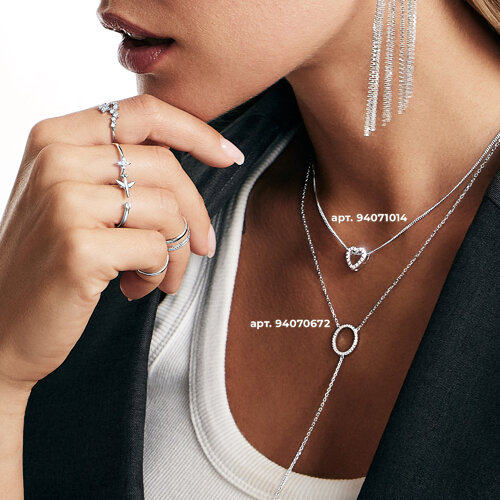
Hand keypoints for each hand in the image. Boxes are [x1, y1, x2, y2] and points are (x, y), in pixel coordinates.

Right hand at [0, 94, 243, 389]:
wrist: (2, 327)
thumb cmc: (49, 261)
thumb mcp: (74, 198)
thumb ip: (118, 169)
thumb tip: (194, 161)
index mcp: (55, 137)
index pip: (145, 112)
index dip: (197, 133)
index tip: (229, 157)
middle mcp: (56, 159)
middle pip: (166, 166)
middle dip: (196, 214)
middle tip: (202, 247)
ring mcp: (64, 201)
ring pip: (168, 211)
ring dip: (177, 254)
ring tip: (158, 276)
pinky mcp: (79, 246)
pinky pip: (156, 249)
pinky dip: (160, 275)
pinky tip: (135, 288)